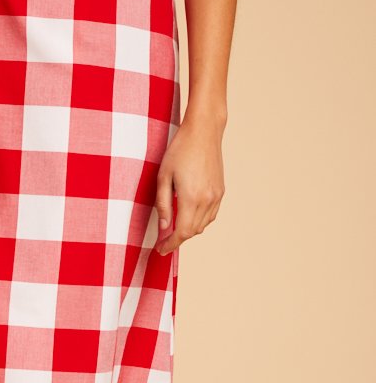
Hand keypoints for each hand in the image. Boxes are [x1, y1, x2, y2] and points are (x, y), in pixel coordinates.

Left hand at [155, 114, 225, 255]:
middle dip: (177, 240)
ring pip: (202, 226)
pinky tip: (187, 216)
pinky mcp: (221, 191)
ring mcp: (216, 196)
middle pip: (192, 232)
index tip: (160, 250)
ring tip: (173, 229)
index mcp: (191, 198)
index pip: (182, 233)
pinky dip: (199, 221)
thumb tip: (163, 227)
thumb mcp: (163, 177)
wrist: (204, 132)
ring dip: (188, 231)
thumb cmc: (179, 151)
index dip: (170, 244)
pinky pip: (210, 215)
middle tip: (162, 241)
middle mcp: (207, 200)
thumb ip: (162, 205)